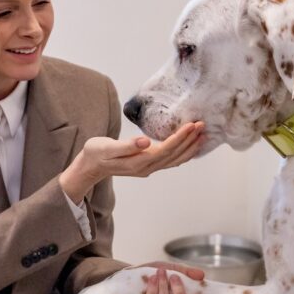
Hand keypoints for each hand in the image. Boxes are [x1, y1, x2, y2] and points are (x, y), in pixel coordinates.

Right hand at [59, 122, 204, 202]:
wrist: (90, 166)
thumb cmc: (96, 153)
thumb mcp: (106, 147)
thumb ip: (126, 145)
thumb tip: (145, 142)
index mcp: (139, 162)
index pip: (166, 149)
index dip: (180, 138)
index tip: (192, 125)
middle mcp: (147, 167)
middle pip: (174, 155)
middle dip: (190, 140)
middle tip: (202, 125)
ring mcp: (148, 168)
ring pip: (175, 160)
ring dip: (190, 148)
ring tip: (202, 135)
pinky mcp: (148, 165)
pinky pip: (170, 161)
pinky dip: (183, 153)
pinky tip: (189, 146)